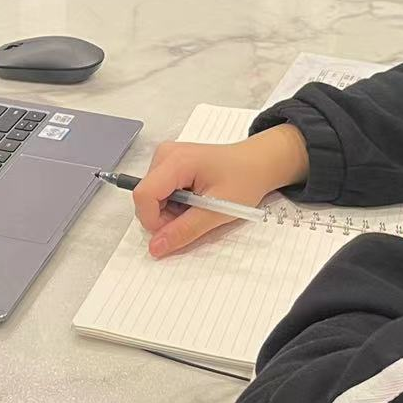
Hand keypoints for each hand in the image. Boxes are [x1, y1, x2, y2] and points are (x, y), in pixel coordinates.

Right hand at [134, 124, 308, 258]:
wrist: (258, 161)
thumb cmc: (244, 180)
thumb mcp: (217, 210)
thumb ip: (184, 230)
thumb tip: (155, 248)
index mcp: (176, 160)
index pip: (143, 195)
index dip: (154, 221)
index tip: (177, 230)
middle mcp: (164, 154)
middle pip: (146, 198)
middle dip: (166, 217)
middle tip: (197, 216)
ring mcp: (165, 156)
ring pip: (151, 198)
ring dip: (171, 212)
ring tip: (199, 205)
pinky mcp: (168, 163)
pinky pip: (159, 192)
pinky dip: (174, 204)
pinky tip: (195, 198)